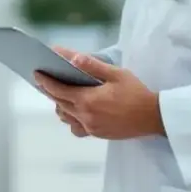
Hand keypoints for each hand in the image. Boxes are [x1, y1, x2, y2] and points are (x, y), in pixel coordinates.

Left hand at [34, 52, 164, 139]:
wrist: (154, 117)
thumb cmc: (136, 93)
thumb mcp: (116, 74)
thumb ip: (92, 66)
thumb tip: (72, 57)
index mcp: (88, 100)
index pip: (59, 90)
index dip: (45, 81)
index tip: (36, 73)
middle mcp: (85, 116)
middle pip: (59, 103)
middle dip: (49, 91)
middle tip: (43, 81)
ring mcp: (91, 127)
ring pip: (66, 117)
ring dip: (60, 105)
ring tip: (58, 94)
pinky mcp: (97, 134)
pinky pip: (77, 128)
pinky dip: (72, 119)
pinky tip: (75, 112)